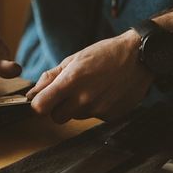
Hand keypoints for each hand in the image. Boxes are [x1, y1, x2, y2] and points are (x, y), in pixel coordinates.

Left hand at [26, 30, 153, 122]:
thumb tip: (32, 93)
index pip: (41, 107)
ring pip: (76, 117)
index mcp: (71, 82)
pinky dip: (96, 108)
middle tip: (69, 93)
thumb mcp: (74, 59)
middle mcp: (84, 99)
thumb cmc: (105, 54)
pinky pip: (94, 117)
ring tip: (92, 88)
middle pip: (57, 117)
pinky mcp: (111, 116)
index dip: (39, 104)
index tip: (43, 100)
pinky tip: (105, 93)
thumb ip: (51, 77)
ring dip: (78, 107)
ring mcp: (98, 109)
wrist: (140, 57)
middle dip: (58, 108)